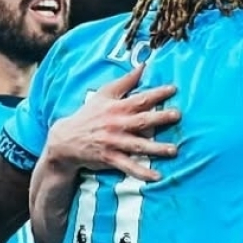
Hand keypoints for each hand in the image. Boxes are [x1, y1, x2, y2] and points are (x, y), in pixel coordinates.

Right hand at [48, 64, 180, 181]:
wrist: (66, 139)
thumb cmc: (89, 115)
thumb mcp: (103, 94)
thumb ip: (125, 81)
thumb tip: (143, 66)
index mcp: (117, 107)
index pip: (140, 98)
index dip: (156, 93)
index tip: (173, 89)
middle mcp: (117, 124)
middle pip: (142, 120)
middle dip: (160, 118)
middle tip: (177, 115)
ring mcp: (114, 142)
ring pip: (138, 145)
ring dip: (156, 148)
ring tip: (174, 150)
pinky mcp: (110, 158)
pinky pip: (128, 166)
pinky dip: (142, 173)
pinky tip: (157, 177)